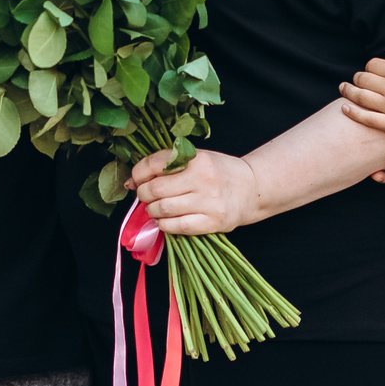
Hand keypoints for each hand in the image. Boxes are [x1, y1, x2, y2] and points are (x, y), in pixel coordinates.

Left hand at [128, 148, 261, 235]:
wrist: (252, 189)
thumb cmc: (219, 172)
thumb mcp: (197, 159)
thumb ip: (168, 165)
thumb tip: (132, 181)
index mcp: (196, 158)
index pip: (155, 164)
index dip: (138, 173)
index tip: (137, 179)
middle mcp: (202, 179)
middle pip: (155, 190)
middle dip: (143, 195)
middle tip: (145, 196)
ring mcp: (208, 202)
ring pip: (163, 209)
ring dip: (151, 211)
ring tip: (155, 208)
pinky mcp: (212, 222)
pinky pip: (177, 227)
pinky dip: (164, 225)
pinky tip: (165, 220)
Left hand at [340, 44, 384, 145]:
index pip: (374, 65)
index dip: (371, 66)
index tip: (373, 71)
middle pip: (364, 79)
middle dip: (359, 77)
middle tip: (357, 80)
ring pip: (361, 97)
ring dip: (349, 91)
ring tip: (343, 89)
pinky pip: (367, 119)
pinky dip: (353, 112)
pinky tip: (345, 108)